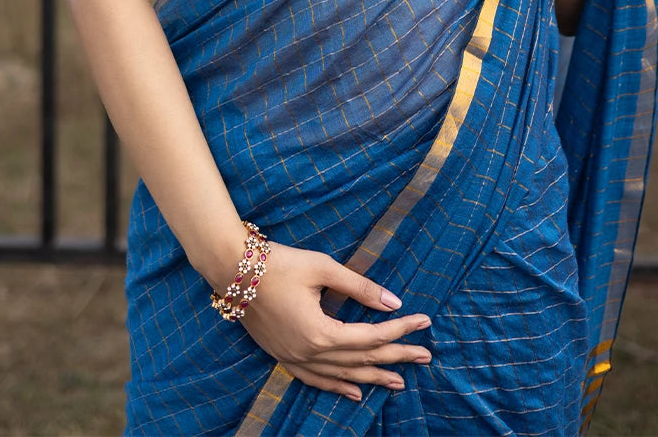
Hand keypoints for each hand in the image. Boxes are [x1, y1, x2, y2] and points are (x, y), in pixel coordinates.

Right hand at [239, 241, 431, 402]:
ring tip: (399, 382)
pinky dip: (338, 388)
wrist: (232, 270)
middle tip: (425, 355)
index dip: (401, 329)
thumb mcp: (323, 269)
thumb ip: (360, 287)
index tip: (424, 322)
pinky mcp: (283, 357)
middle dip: (396, 357)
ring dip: (372, 379)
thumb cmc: (279, 263)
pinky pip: (316, 381)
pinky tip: (354, 392)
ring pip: (342, 377)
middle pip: (362, 361)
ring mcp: (295, 359)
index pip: (371, 336)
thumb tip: (393, 301)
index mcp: (321, 332)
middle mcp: (309, 353)